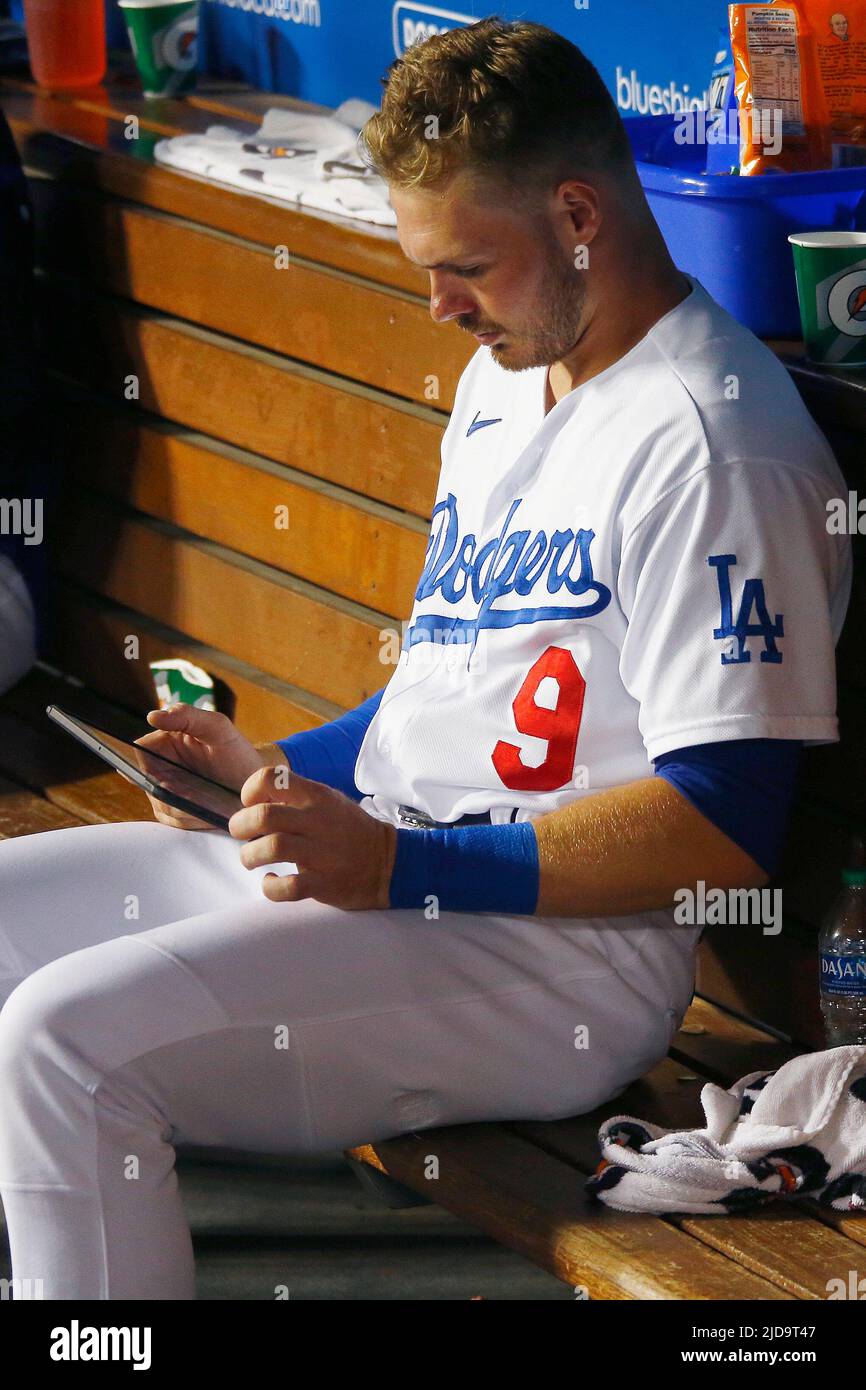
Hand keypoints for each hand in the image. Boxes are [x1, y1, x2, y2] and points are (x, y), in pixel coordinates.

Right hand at [133, 703, 287, 831]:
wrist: (257, 780)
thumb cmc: (236, 750)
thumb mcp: (217, 727)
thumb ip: (186, 716)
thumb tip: (152, 716)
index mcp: (163, 742)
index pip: (138, 753)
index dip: (147, 765)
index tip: (168, 776)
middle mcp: (160, 767)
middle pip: (148, 784)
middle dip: (170, 791)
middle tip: (196, 793)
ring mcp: (167, 791)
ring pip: (161, 805)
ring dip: (184, 807)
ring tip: (210, 801)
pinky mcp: (178, 812)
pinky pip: (174, 820)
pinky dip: (191, 819)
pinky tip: (209, 812)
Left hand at [229, 765, 396, 909]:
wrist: (388, 863)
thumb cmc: (349, 830)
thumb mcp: (328, 801)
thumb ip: (296, 797)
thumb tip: (255, 800)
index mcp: (316, 796)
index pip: (271, 778)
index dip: (250, 791)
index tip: (250, 805)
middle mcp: (318, 821)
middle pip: (264, 815)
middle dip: (240, 825)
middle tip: (241, 834)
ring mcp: (322, 853)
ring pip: (272, 848)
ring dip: (250, 855)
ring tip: (251, 859)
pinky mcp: (325, 883)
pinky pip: (289, 887)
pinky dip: (271, 887)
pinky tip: (271, 882)